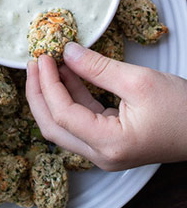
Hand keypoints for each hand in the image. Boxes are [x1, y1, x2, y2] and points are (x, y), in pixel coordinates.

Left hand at [26, 42, 186, 170]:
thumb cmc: (183, 109)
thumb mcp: (139, 81)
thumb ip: (98, 68)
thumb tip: (68, 52)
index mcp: (108, 144)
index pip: (62, 114)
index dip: (47, 83)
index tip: (43, 57)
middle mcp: (101, 155)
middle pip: (53, 126)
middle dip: (39, 92)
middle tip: (35, 62)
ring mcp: (104, 151)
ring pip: (63, 125)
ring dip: (53, 94)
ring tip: (49, 64)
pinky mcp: (109, 142)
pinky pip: (80, 121)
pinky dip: (71, 97)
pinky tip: (68, 75)